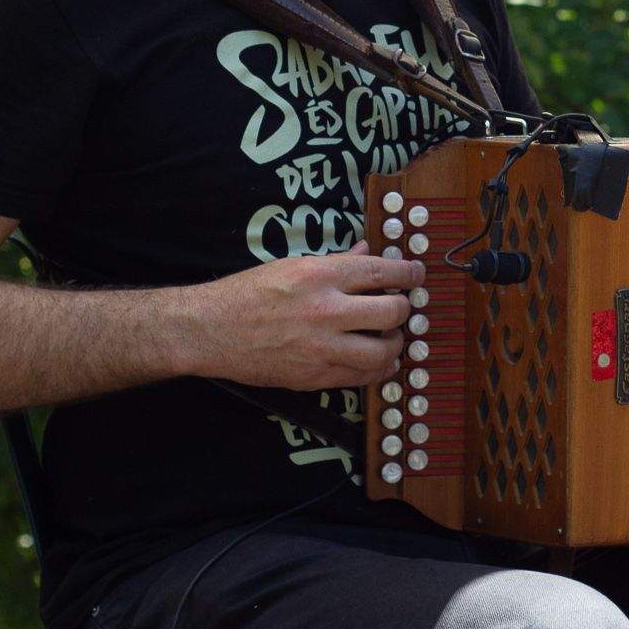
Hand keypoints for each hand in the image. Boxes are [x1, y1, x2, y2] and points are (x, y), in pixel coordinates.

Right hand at [190, 241, 421, 390]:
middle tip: (401, 307)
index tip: (417, 274)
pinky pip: (362, 377)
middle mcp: (327, 310)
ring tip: (390, 337)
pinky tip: (377, 361)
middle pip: (393, 311)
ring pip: (385, 350)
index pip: (382, 270)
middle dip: (405, 308)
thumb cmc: (248, 294)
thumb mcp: (292, 264)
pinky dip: (378, 369)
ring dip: (395, 343)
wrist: (211, 330)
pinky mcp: (315, 376)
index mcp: (322, 275)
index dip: (408, 273)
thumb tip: (366, 252)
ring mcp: (323, 346)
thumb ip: (336, 262)